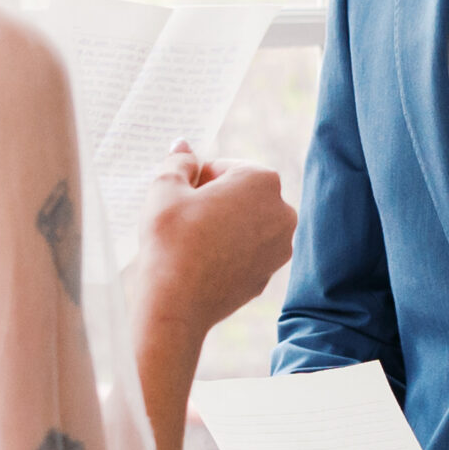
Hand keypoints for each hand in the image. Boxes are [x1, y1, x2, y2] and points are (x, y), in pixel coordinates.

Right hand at [140, 143, 295, 340]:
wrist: (176, 303)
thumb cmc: (171, 239)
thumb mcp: (165, 188)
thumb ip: (178, 161)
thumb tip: (183, 146)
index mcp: (263, 180)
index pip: (223, 168)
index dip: (196, 180)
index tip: (180, 199)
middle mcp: (283, 211)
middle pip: (239, 195)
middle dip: (214, 201)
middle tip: (184, 220)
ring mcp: (280, 246)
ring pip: (244, 223)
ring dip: (222, 226)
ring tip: (192, 242)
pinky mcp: (269, 274)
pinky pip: (245, 252)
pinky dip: (228, 252)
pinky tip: (203, 263)